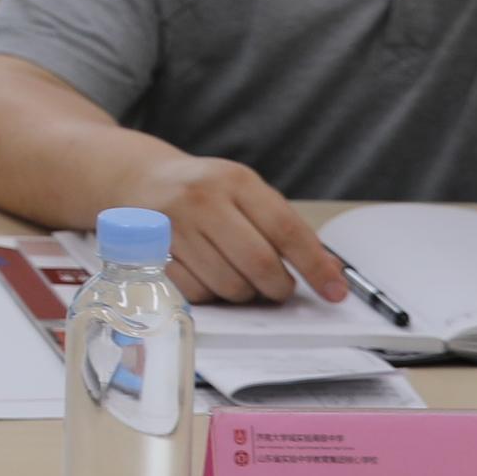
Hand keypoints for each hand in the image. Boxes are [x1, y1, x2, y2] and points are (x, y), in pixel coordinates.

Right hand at [118, 152, 346, 306]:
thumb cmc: (205, 190)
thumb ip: (285, 227)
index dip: (315, 266)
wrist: (141, 180)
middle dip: (278, 288)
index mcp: (235, 180)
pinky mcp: (151, 253)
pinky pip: (197, 294)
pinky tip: (211, 277)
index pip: (286, 230)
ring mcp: (173, 227)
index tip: (335, 291)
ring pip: (229, 285)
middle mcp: (202, 200)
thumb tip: (329, 272)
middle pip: (259, 264)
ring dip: (246, 294)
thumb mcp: (246, 191)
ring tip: (242, 278)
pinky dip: (212, 295)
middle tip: (280, 288)